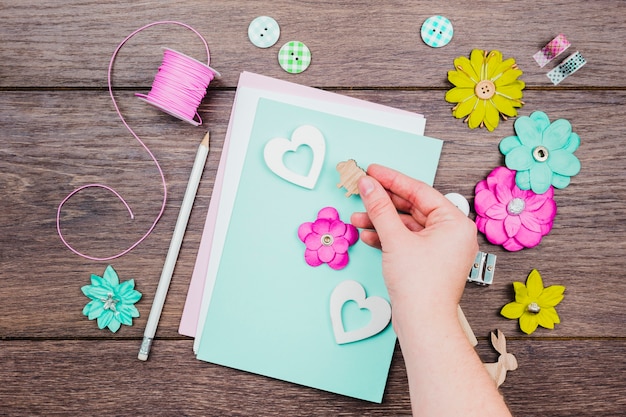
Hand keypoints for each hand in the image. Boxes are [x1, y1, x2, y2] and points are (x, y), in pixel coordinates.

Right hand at [351, 164, 477, 322]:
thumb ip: (380, 208)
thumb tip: (368, 185)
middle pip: (412, 207)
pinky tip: (368, 235)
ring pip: (406, 225)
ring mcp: (440, 249)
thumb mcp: (395, 239)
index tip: (372, 171)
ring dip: (381, 221)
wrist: (423, 323)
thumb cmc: (420, 285)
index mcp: (454, 223)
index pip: (419, 191)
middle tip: (363, 191)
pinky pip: (407, 241)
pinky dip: (388, 237)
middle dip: (383, 203)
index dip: (392, 180)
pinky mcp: (428, 262)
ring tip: (358, 218)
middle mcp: (451, 234)